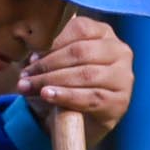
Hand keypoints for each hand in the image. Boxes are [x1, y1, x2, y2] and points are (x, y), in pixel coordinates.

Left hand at [21, 16, 133, 139]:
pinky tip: (49, 96)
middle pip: (81, 51)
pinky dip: (66, 96)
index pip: (80, 28)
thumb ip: (46, 52)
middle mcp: (119, 51)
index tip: (31, 56)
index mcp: (103, 32)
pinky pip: (91, 97)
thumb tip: (32, 56)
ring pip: (85, 74)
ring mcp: (123, 77)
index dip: (53, 41)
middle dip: (48, 64)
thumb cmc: (68, 83)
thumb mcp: (56, 62)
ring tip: (31, 87)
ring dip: (53, 80)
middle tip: (26, 75)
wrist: (81, 120)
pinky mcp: (120, 101)